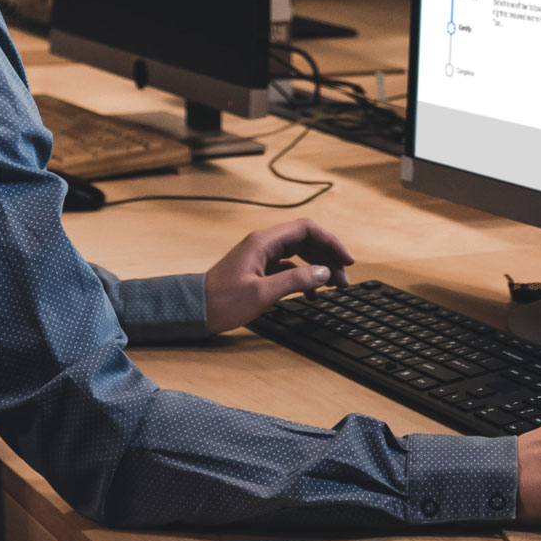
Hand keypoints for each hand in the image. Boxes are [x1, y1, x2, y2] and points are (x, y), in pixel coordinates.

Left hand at [203, 218, 354, 333]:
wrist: (194, 311)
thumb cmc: (222, 301)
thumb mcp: (262, 293)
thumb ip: (295, 280)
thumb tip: (324, 273)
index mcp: (264, 242)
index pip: (307, 229)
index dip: (331, 242)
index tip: (346, 261)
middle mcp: (264, 244)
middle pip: (306, 240)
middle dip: (328, 256)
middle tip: (343, 279)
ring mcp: (261, 257)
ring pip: (299, 253)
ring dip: (318, 266)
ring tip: (334, 285)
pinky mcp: (259, 271)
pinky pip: (289, 267)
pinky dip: (304, 276)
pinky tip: (312, 293)